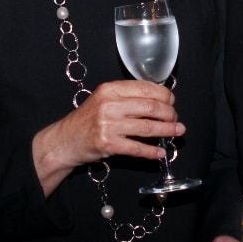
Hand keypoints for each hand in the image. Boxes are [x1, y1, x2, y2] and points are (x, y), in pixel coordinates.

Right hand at [33, 79, 185, 194]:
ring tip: (177, 131)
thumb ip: (127, 96)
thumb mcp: (104, 99)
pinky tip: (161, 153)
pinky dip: (152, 151)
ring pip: (148, 127)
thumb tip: (159, 97)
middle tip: (175, 118)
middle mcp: (110, 105)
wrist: (65, 140)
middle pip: (150, 107)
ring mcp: (109, 125)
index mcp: (110, 89)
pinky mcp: (109, 145)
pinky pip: (137, 148)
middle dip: (169, 113)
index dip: (164, 95)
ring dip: (167, 130)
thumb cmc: (88, 119)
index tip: (172, 101)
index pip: (145, 88)